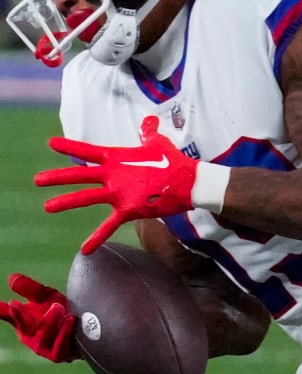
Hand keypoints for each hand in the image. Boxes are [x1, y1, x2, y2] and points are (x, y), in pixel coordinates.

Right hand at [0, 274, 77, 361]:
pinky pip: (59, 348)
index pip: (8, 315)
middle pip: (23, 326)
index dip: (3, 310)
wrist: (88, 329)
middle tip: (20, 302)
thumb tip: (12, 278)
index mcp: (23, 323)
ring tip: (58, 306)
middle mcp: (31, 337)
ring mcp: (45, 348)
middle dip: (21, 314)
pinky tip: (70, 319)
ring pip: (42, 338)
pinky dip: (64, 333)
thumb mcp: (46, 297)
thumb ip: (31, 289)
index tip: (7, 302)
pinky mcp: (60, 355)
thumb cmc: (63, 312)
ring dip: (49, 322)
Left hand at [35, 116, 199, 253]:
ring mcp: (119, 193)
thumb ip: (149, 133)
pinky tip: (84, 250)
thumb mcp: (159, 143)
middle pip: (79, 175)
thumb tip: (149, 123)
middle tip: (38, 180)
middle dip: (57, 177)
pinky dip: (96, 238)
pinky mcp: (128, 210)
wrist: (190, 182)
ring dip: (65, 202)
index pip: (87, 151)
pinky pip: (108, 226)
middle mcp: (113, 174)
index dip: (69, 147)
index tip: (51, 144)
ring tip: (47, 207)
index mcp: (117, 157)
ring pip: (86, 198)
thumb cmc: (175, 162)